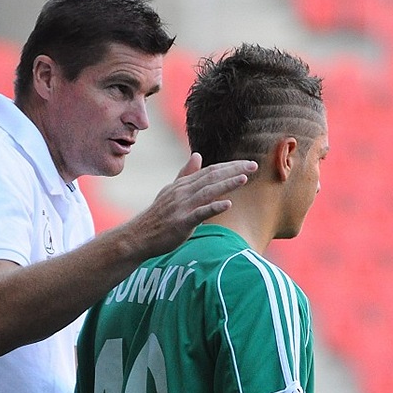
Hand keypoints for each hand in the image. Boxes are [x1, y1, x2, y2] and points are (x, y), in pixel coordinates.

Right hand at [129, 152, 256, 257]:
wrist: (139, 236)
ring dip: (227, 184)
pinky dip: (214, 207)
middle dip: (233, 170)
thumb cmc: (158, 216)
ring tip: (244, 178)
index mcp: (183, 184)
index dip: (229, 166)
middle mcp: (183, 192)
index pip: (210, 171)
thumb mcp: (171, 191)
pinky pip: (200, 213)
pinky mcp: (181, 223)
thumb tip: (197, 156)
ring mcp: (182, 206)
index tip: (247, 163)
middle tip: (253, 165)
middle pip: (212, 176)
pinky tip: (228, 204)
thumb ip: (185, 174)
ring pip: (208, 191)